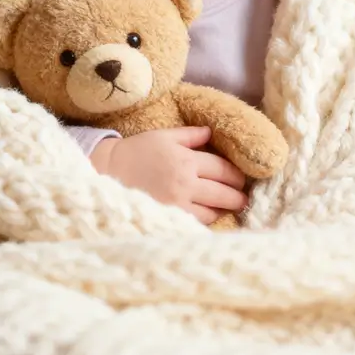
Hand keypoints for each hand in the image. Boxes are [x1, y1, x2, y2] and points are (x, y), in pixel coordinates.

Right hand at [90, 127, 247, 224]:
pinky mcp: (169, 218)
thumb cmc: (139, 151)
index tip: (242, 179)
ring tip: (229, 207)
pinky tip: (210, 216)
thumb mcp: (165, 136)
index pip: (222, 169)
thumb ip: (190, 135)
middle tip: (243, 198)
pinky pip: (196, 223)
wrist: (110, 171)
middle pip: (223, 193)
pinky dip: (206, 220)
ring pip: (213, 211)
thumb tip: (210, 131)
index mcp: (187, 160)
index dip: (237, 175)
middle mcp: (185, 183)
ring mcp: (178, 203)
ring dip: (224, 209)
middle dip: (237, 196)